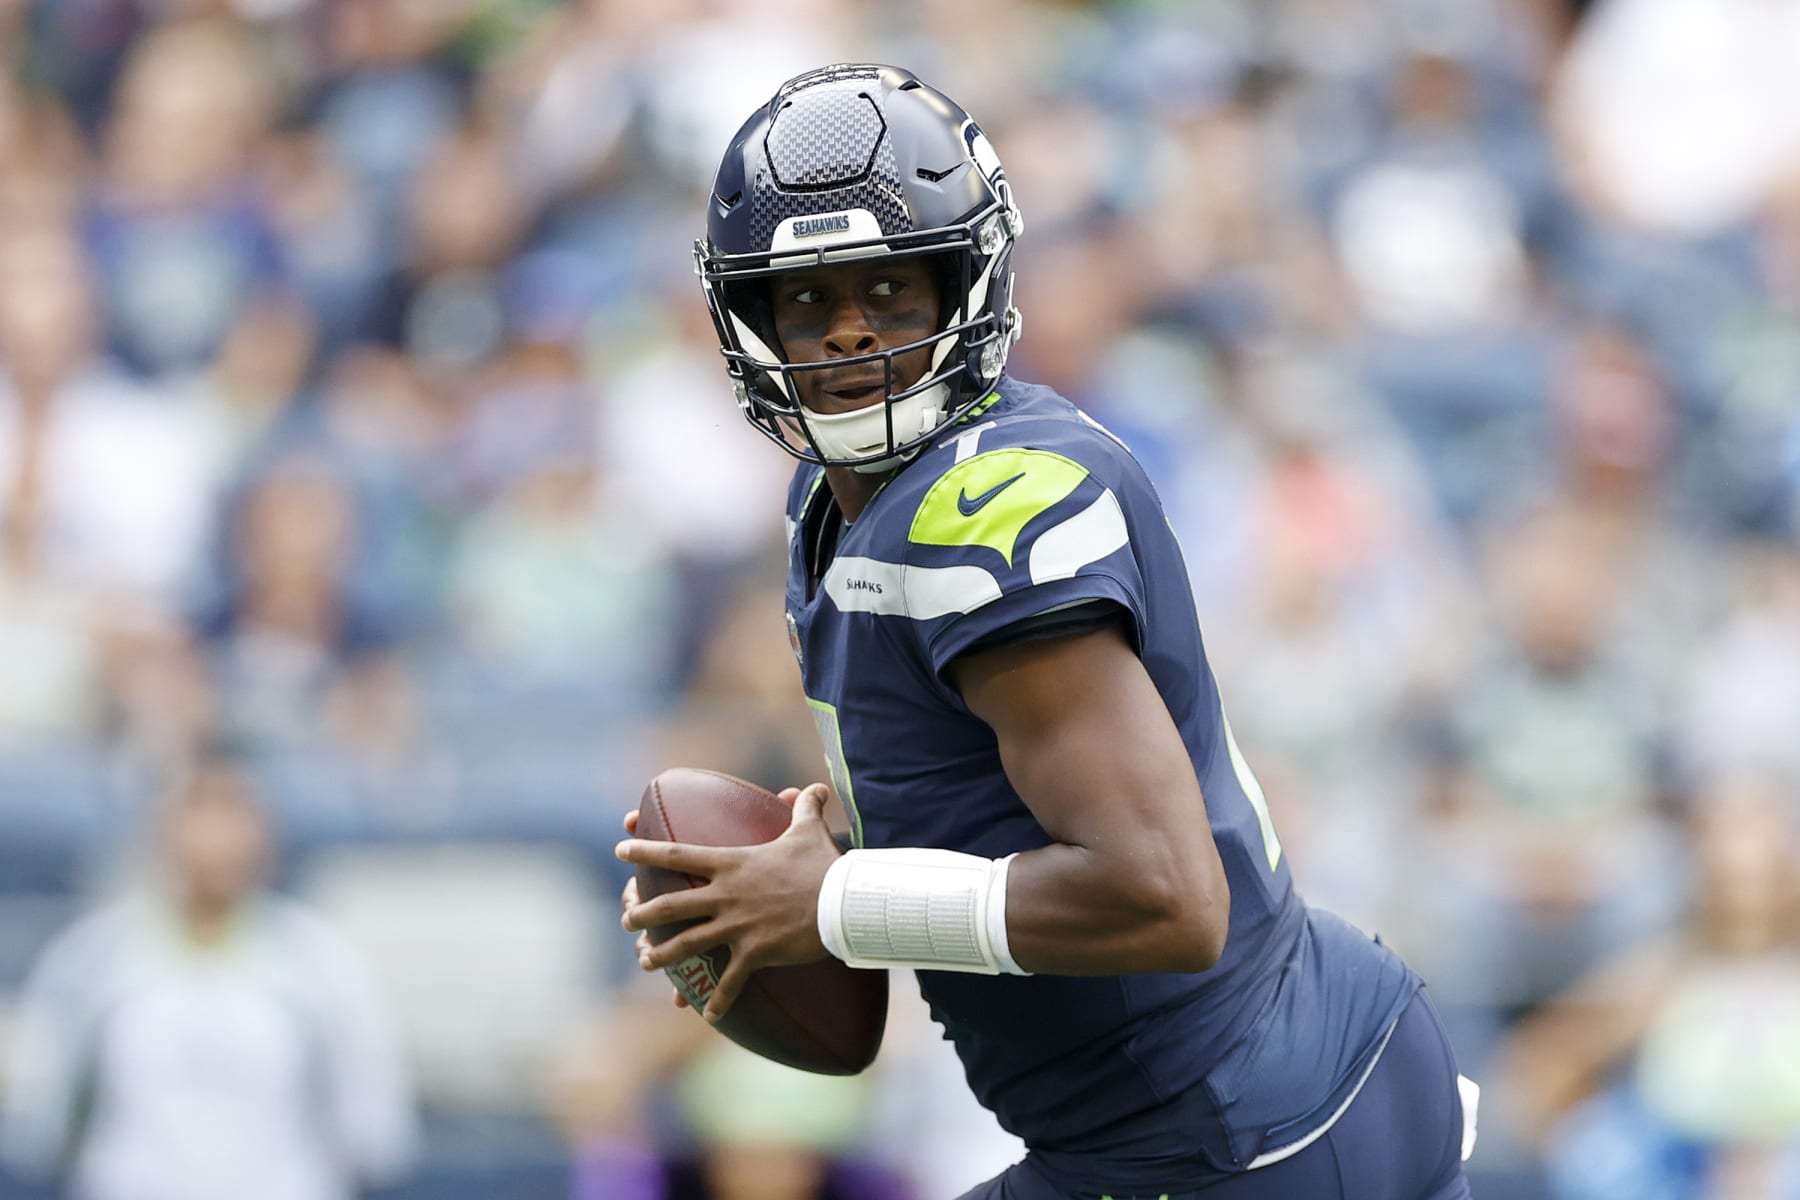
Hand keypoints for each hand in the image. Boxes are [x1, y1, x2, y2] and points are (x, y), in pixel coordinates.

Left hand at [616, 783, 838, 1023]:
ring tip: (644, 962)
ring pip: (687, 944)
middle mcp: (726, 895)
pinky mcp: (755, 952)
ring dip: (662, 955)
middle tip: (625, 919)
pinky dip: (718, 1001)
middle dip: (642, 913)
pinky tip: (706, 1015)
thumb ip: (805, 807)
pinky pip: (730, 982)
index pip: (678, 854)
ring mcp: (737, 926)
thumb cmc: (824, 864)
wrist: (842, 902)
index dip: (646, 851)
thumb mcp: (810, 831)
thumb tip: (816, 786)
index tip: (620, 849)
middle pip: (670, 905)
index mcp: (732, 864)